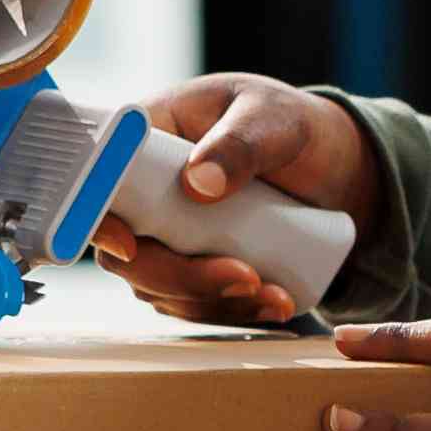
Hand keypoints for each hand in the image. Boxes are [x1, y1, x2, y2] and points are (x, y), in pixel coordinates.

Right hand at [95, 74, 377, 325]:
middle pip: (127, 252)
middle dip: (177, 276)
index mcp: (148, 138)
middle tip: (243, 277)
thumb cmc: (290, 124)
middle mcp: (145, 192)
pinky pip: (196, 303)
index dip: (100, 219)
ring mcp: (167, 235)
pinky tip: (276, 303)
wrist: (330, 165)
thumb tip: (198, 182)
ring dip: (212, 301)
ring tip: (273, 294)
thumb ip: (240, 143)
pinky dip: (231, 312)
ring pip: (160, 287)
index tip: (129, 246)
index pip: (100, 182)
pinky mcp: (194, 267)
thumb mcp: (274, 119)